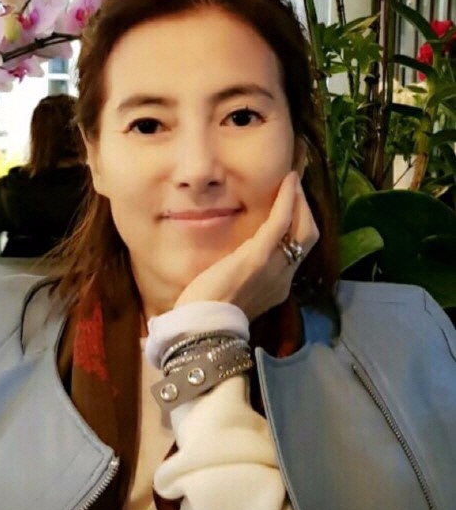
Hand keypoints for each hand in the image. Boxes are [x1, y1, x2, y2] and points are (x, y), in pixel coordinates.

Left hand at [174, 171, 318, 320]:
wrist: (202, 328)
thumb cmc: (209, 312)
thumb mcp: (236, 293)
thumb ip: (245, 277)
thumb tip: (238, 260)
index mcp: (277, 287)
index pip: (298, 251)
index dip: (300, 227)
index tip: (294, 207)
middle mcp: (284, 277)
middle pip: (308, 238)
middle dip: (306, 210)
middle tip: (296, 188)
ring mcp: (274, 267)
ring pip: (302, 228)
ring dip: (299, 200)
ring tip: (293, 181)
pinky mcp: (258, 256)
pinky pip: (281, 222)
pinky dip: (288, 199)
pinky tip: (288, 181)